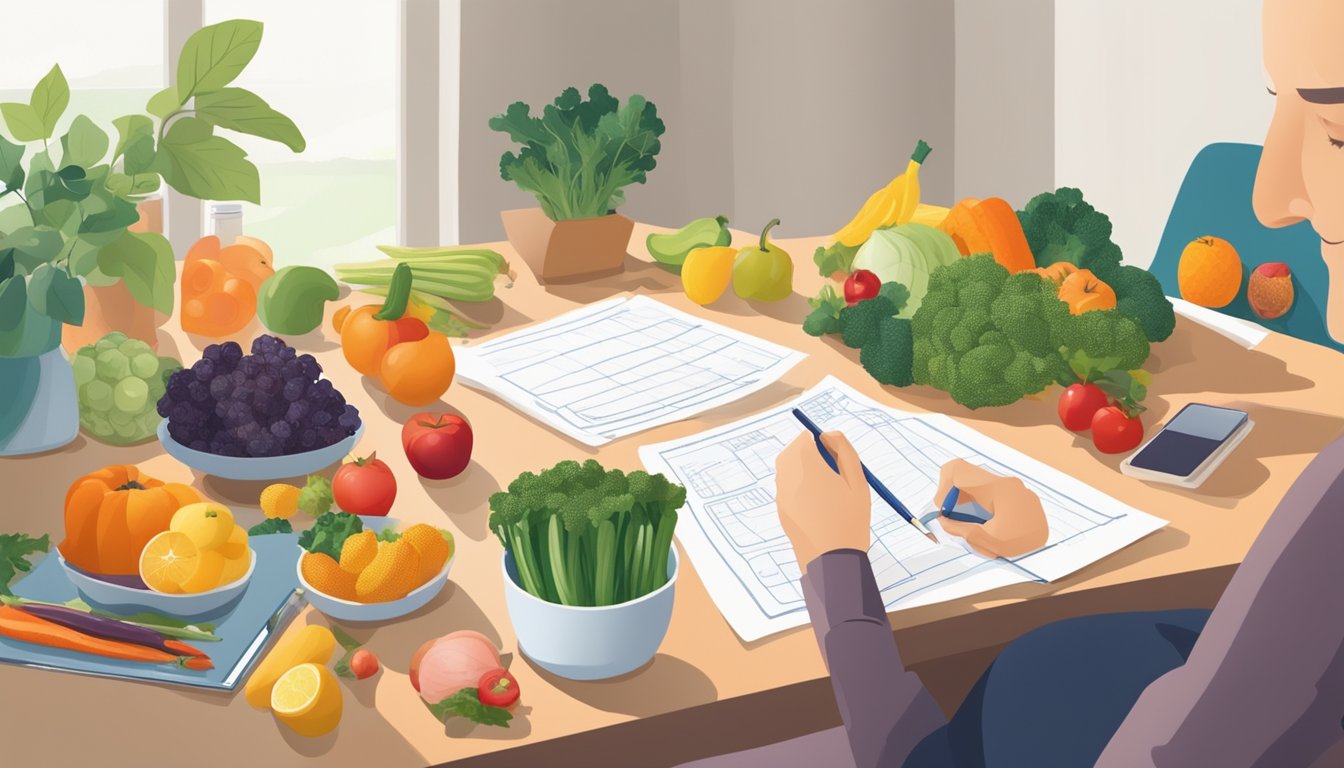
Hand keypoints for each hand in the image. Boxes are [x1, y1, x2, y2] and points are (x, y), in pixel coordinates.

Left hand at [775, 431, 871, 570]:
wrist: (832, 561)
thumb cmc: (850, 520)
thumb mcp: (857, 481)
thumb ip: (844, 451)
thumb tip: (829, 435)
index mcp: (807, 466)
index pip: (804, 438)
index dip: (820, 440)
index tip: (833, 454)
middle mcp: (788, 478)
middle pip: (791, 452)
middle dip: (808, 453)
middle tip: (831, 468)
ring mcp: (781, 496)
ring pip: (788, 471)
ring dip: (803, 471)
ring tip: (828, 491)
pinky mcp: (781, 511)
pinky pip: (787, 489)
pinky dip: (800, 489)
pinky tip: (819, 507)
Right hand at [934, 459, 1048, 557]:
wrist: (1052, 546)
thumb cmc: (1022, 543)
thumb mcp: (988, 541)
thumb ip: (961, 529)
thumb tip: (943, 520)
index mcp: (996, 488)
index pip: (958, 471)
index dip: (942, 487)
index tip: (942, 509)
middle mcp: (1003, 482)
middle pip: (965, 473)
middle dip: (951, 491)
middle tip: (948, 513)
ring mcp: (1010, 486)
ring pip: (976, 481)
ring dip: (963, 496)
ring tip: (964, 520)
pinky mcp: (1015, 493)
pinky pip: (988, 489)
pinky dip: (976, 500)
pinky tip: (980, 520)